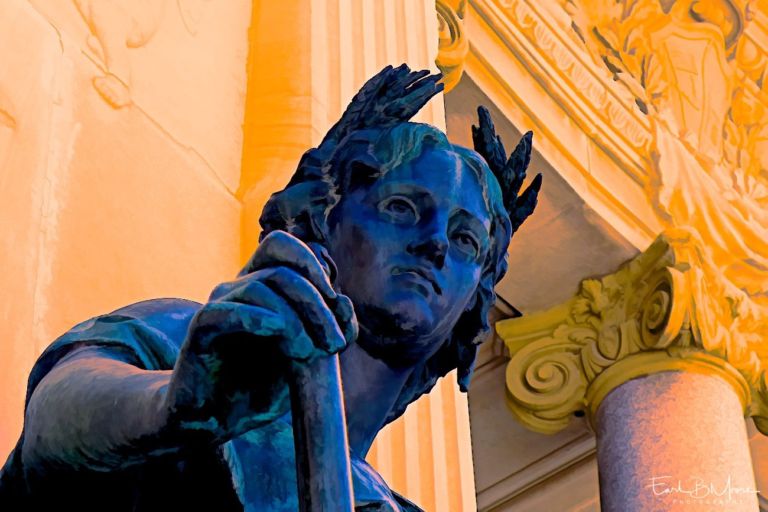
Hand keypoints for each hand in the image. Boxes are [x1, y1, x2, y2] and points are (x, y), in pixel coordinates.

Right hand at [164, 230, 356, 443]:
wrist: (216, 422)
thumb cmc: (261, 388)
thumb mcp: (307, 362)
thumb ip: (329, 333)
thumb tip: (344, 302)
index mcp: (264, 288)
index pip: (284, 247)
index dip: (313, 265)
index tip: (337, 304)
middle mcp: (239, 289)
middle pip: (283, 271)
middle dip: (317, 305)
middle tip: (334, 344)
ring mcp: (218, 306)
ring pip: (260, 287)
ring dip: (295, 319)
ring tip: (308, 353)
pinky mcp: (200, 331)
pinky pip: (224, 310)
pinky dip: (257, 318)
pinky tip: (278, 333)